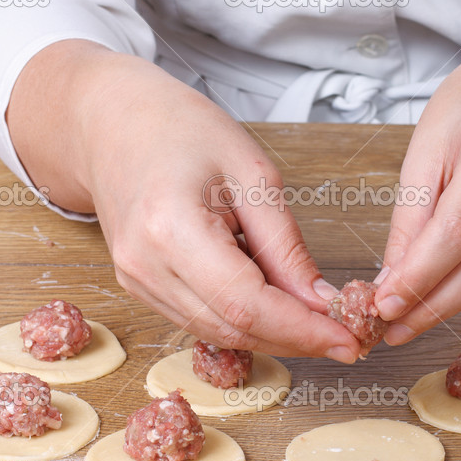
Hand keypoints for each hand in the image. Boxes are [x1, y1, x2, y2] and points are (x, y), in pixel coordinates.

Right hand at [7, 41, 358, 361]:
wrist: (113, 121)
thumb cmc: (182, 129)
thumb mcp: (252, 173)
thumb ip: (285, 245)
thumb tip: (320, 302)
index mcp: (171, 228)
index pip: (247, 304)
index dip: (302, 330)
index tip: (348, 338)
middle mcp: (145, 266)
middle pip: (232, 328)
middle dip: (296, 340)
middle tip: (347, 336)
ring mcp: (136, 281)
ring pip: (218, 333)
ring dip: (273, 336)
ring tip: (320, 322)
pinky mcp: (139, 286)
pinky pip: (200, 319)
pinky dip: (244, 321)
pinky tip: (276, 306)